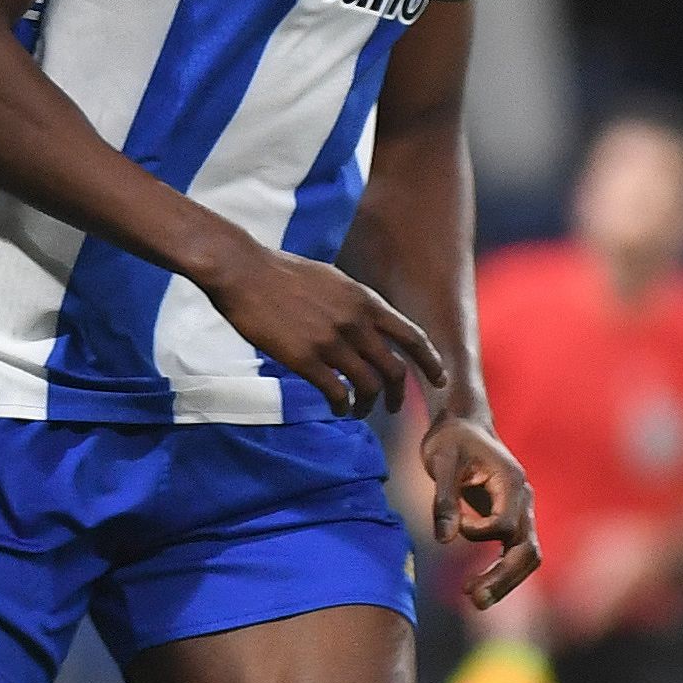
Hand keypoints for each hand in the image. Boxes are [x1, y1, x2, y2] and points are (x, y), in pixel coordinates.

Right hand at [199, 241, 447, 421]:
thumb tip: (369, 322)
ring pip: (369, 385)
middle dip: (399, 393)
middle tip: (393, 406)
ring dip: (369, 404)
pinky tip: (339, 407)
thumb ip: (355, 303)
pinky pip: (337, 392)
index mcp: (366, 301)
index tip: (439, 380)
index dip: (430, 362)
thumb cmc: (283, 272)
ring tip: (361, 411)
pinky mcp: (305, 359)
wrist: (243, 271)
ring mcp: (332, 342)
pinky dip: (343, 405)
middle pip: (395, 369)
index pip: (412, 336)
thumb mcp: (334, 279)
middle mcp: (356, 323)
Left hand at [421, 414, 540, 609]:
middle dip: (503, 577)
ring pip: (527, 556)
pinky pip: (517, 552)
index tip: (455, 524)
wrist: (464, 424)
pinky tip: (478, 584)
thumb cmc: (450, 440)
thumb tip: (444, 541)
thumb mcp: (440, 462)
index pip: (505, 524)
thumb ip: (444, 500)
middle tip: (474, 600)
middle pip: (527, 549)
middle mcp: (524, 499)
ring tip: (476, 599)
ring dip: (506, 581)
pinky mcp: (513, 519)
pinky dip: (503, 571)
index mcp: (511, 483)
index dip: (478, 531)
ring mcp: (523, 511)